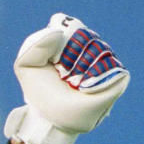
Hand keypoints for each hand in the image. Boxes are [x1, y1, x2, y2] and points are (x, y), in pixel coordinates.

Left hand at [4, 13, 129, 143]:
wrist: (51, 118)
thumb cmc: (40, 92)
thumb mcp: (26, 65)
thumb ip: (35, 43)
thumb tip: (59, 33)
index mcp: (72, 41)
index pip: (71, 26)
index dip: (61, 44)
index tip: (53, 62)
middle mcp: (91, 47)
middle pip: (86, 35)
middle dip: (70, 56)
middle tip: (62, 75)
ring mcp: (105, 61)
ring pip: (98, 47)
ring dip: (81, 67)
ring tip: (72, 83)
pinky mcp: (117, 76)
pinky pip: (111, 64)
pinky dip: (94, 76)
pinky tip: (84, 87)